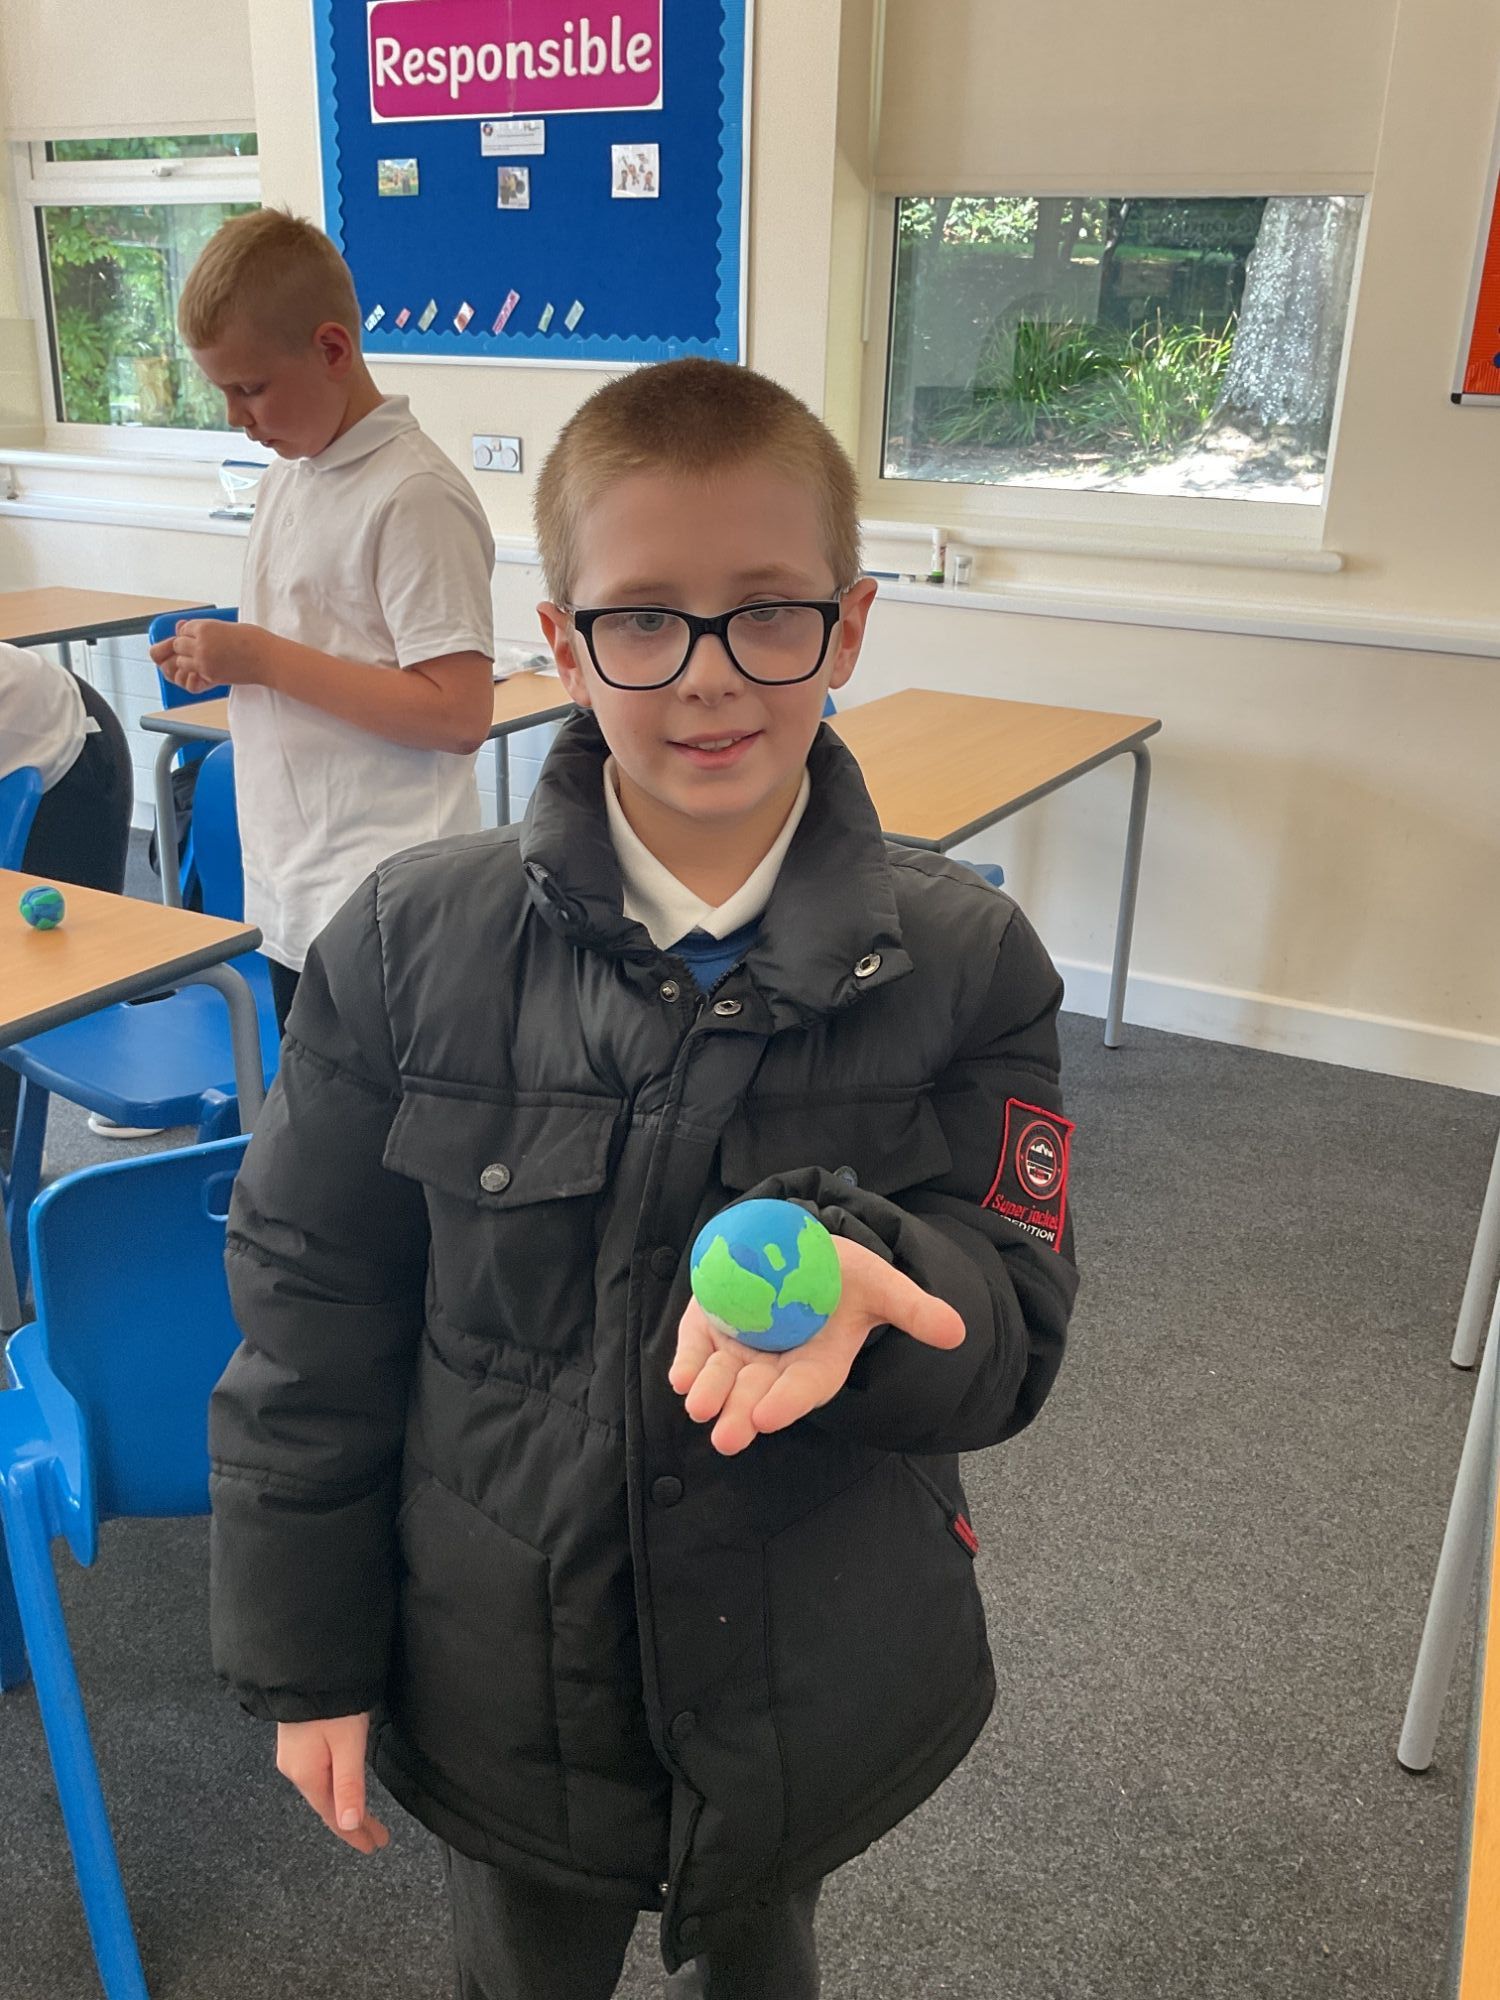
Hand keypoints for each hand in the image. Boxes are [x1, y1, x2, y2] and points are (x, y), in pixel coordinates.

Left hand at [149, 618, 271, 693]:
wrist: (268, 658)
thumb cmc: (253, 640)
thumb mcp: (228, 627)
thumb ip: (208, 630)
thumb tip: (190, 630)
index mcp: (205, 627)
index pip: (183, 629)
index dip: (189, 633)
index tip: (196, 637)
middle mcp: (201, 643)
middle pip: (178, 645)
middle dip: (185, 647)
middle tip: (199, 649)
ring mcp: (204, 661)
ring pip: (181, 661)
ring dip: (189, 660)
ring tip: (204, 660)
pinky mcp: (210, 675)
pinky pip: (193, 673)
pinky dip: (198, 671)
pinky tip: (210, 668)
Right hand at [275, 1713, 390, 1853]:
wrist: (309, 1667)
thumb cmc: (332, 1703)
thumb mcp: (346, 1744)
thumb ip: (349, 1784)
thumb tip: (348, 1824)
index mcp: (305, 1774)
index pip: (333, 1815)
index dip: (354, 1833)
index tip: (375, 1846)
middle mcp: (294, 1769)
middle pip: (327, 1805)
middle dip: (352, 1823)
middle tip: (378, 1838)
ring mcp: (294, 1754)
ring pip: (323, 1790)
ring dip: (344, 1806)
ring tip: (365, 1821)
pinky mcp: (298, 1740)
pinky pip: (319, 1775)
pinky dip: (335, 1788)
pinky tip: (344, 1790)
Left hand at [670, 1234, 964, 1454]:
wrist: (801, 1250)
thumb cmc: (844, 1275)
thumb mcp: (880, 1285)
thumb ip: (913, 1310)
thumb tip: (956, 1332)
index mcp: (819, 1363)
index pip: (804, 1388)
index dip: (787, 1402)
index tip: (769, 1416)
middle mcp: (779, 1364)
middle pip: (759, 1393)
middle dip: (742, 1413)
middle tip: (726, 1435)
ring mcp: (744, 1348)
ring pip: (724, 1377)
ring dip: (710, 1392)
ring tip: (698, 1407)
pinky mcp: (714, 1329)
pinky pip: (699, 1349)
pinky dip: (688, 1363)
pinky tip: (678, 1377)